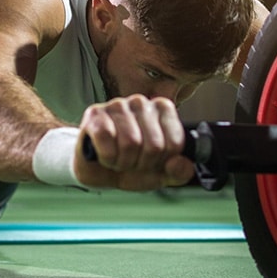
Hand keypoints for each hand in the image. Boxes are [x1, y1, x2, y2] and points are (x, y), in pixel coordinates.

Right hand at [74, 95, 194, 189]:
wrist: (98, 171)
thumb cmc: (130, 166)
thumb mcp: (160, 174)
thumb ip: (179, 172)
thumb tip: (181, 164)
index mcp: (163, 110)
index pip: (174, 144)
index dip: (161, 163)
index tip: (151, 162)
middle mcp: (141, 102)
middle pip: (154, 146)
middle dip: (141, 164)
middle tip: (131, 163)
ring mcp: (118, 105)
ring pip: (130, 143)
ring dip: (122, 162)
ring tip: (118, 159)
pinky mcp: (95, 113)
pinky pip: (106, 139)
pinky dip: (106, 156)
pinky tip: (104, 155)